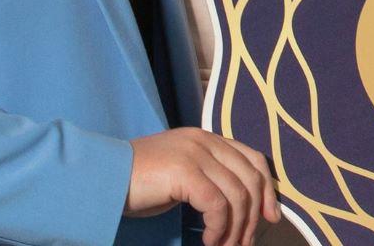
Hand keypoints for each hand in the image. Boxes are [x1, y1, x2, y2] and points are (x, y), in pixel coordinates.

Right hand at [126, 128, 279, 245]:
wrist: (102, 177)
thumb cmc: (139, 182)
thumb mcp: (182, 175)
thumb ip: (210, 178)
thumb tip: (244, 208)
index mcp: (207, 138)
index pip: (253, 159)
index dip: (267, 190)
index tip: (271, 218)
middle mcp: (205, 141)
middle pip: (250, 178)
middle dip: (254, 217)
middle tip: (244, 243)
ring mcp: (195, 153)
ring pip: (237, 195)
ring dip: (236, 229)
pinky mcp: (185, 171)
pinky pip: (218, 205)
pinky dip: (219, 228)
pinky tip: (210, 241)